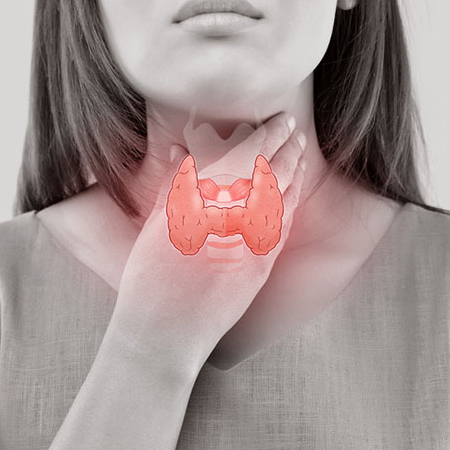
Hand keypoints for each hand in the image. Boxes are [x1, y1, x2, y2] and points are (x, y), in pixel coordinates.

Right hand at [110, 111, 307, 365]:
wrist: (166, 331)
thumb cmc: (150, 277)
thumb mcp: (156, 223)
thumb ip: (176, 183)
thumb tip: (183, 151)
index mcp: (208, 200)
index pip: (249, 155)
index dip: (270, 133)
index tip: (281, 118)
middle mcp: (236, 218)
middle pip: (273, 172)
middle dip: (288, 147)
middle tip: (295, 129)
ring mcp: (254, 242)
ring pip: (284, 197)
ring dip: (295, 170)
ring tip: (299, 151)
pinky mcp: (263, 266)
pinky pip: (284, 226)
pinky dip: (291, 202)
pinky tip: (294, 191)